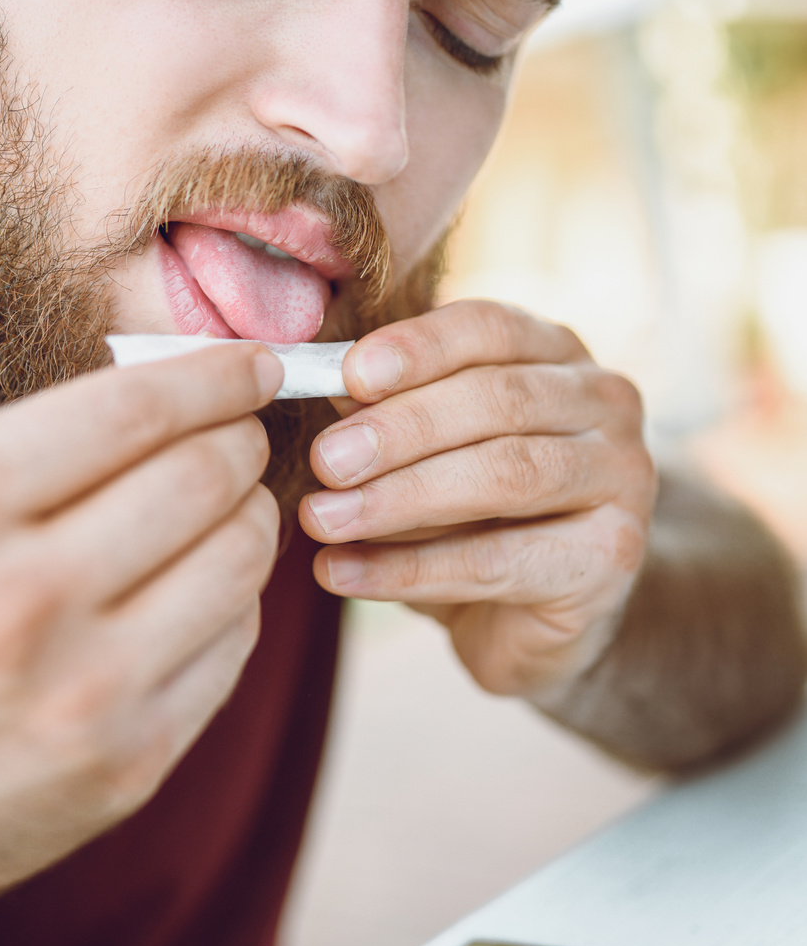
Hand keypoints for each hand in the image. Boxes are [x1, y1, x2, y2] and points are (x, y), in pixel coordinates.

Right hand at [0, 343, 282, 915]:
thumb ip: (39, 446)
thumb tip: (186, 385)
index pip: (131, 409)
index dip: (215, 374)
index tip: (253, 365)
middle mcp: (14, 602)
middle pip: (202, 476)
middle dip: (240, 439)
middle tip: (239, 436)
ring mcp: (81, 692)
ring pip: (241, 554)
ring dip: (251, 514)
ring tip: (225, 510)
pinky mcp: (132, 760)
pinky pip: (236, 639)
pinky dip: (233, 597)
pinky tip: (199, 589)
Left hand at [299, 301, 655, 696]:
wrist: (530, 617)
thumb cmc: (469, 514)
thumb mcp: (423, 452)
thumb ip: (387, 413)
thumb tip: (329, 389)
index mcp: (555, 352)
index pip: (489, 328)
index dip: (418, 347)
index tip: (347, 376)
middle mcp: (604, 401)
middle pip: (497, 400)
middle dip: (400, 429)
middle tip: (325, 461)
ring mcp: (623, 477)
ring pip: (505, 475)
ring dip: (400, 498)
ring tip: (323, 519)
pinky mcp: (612, 555)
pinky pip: (499, 560)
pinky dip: (410, 570)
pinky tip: (343, 573)